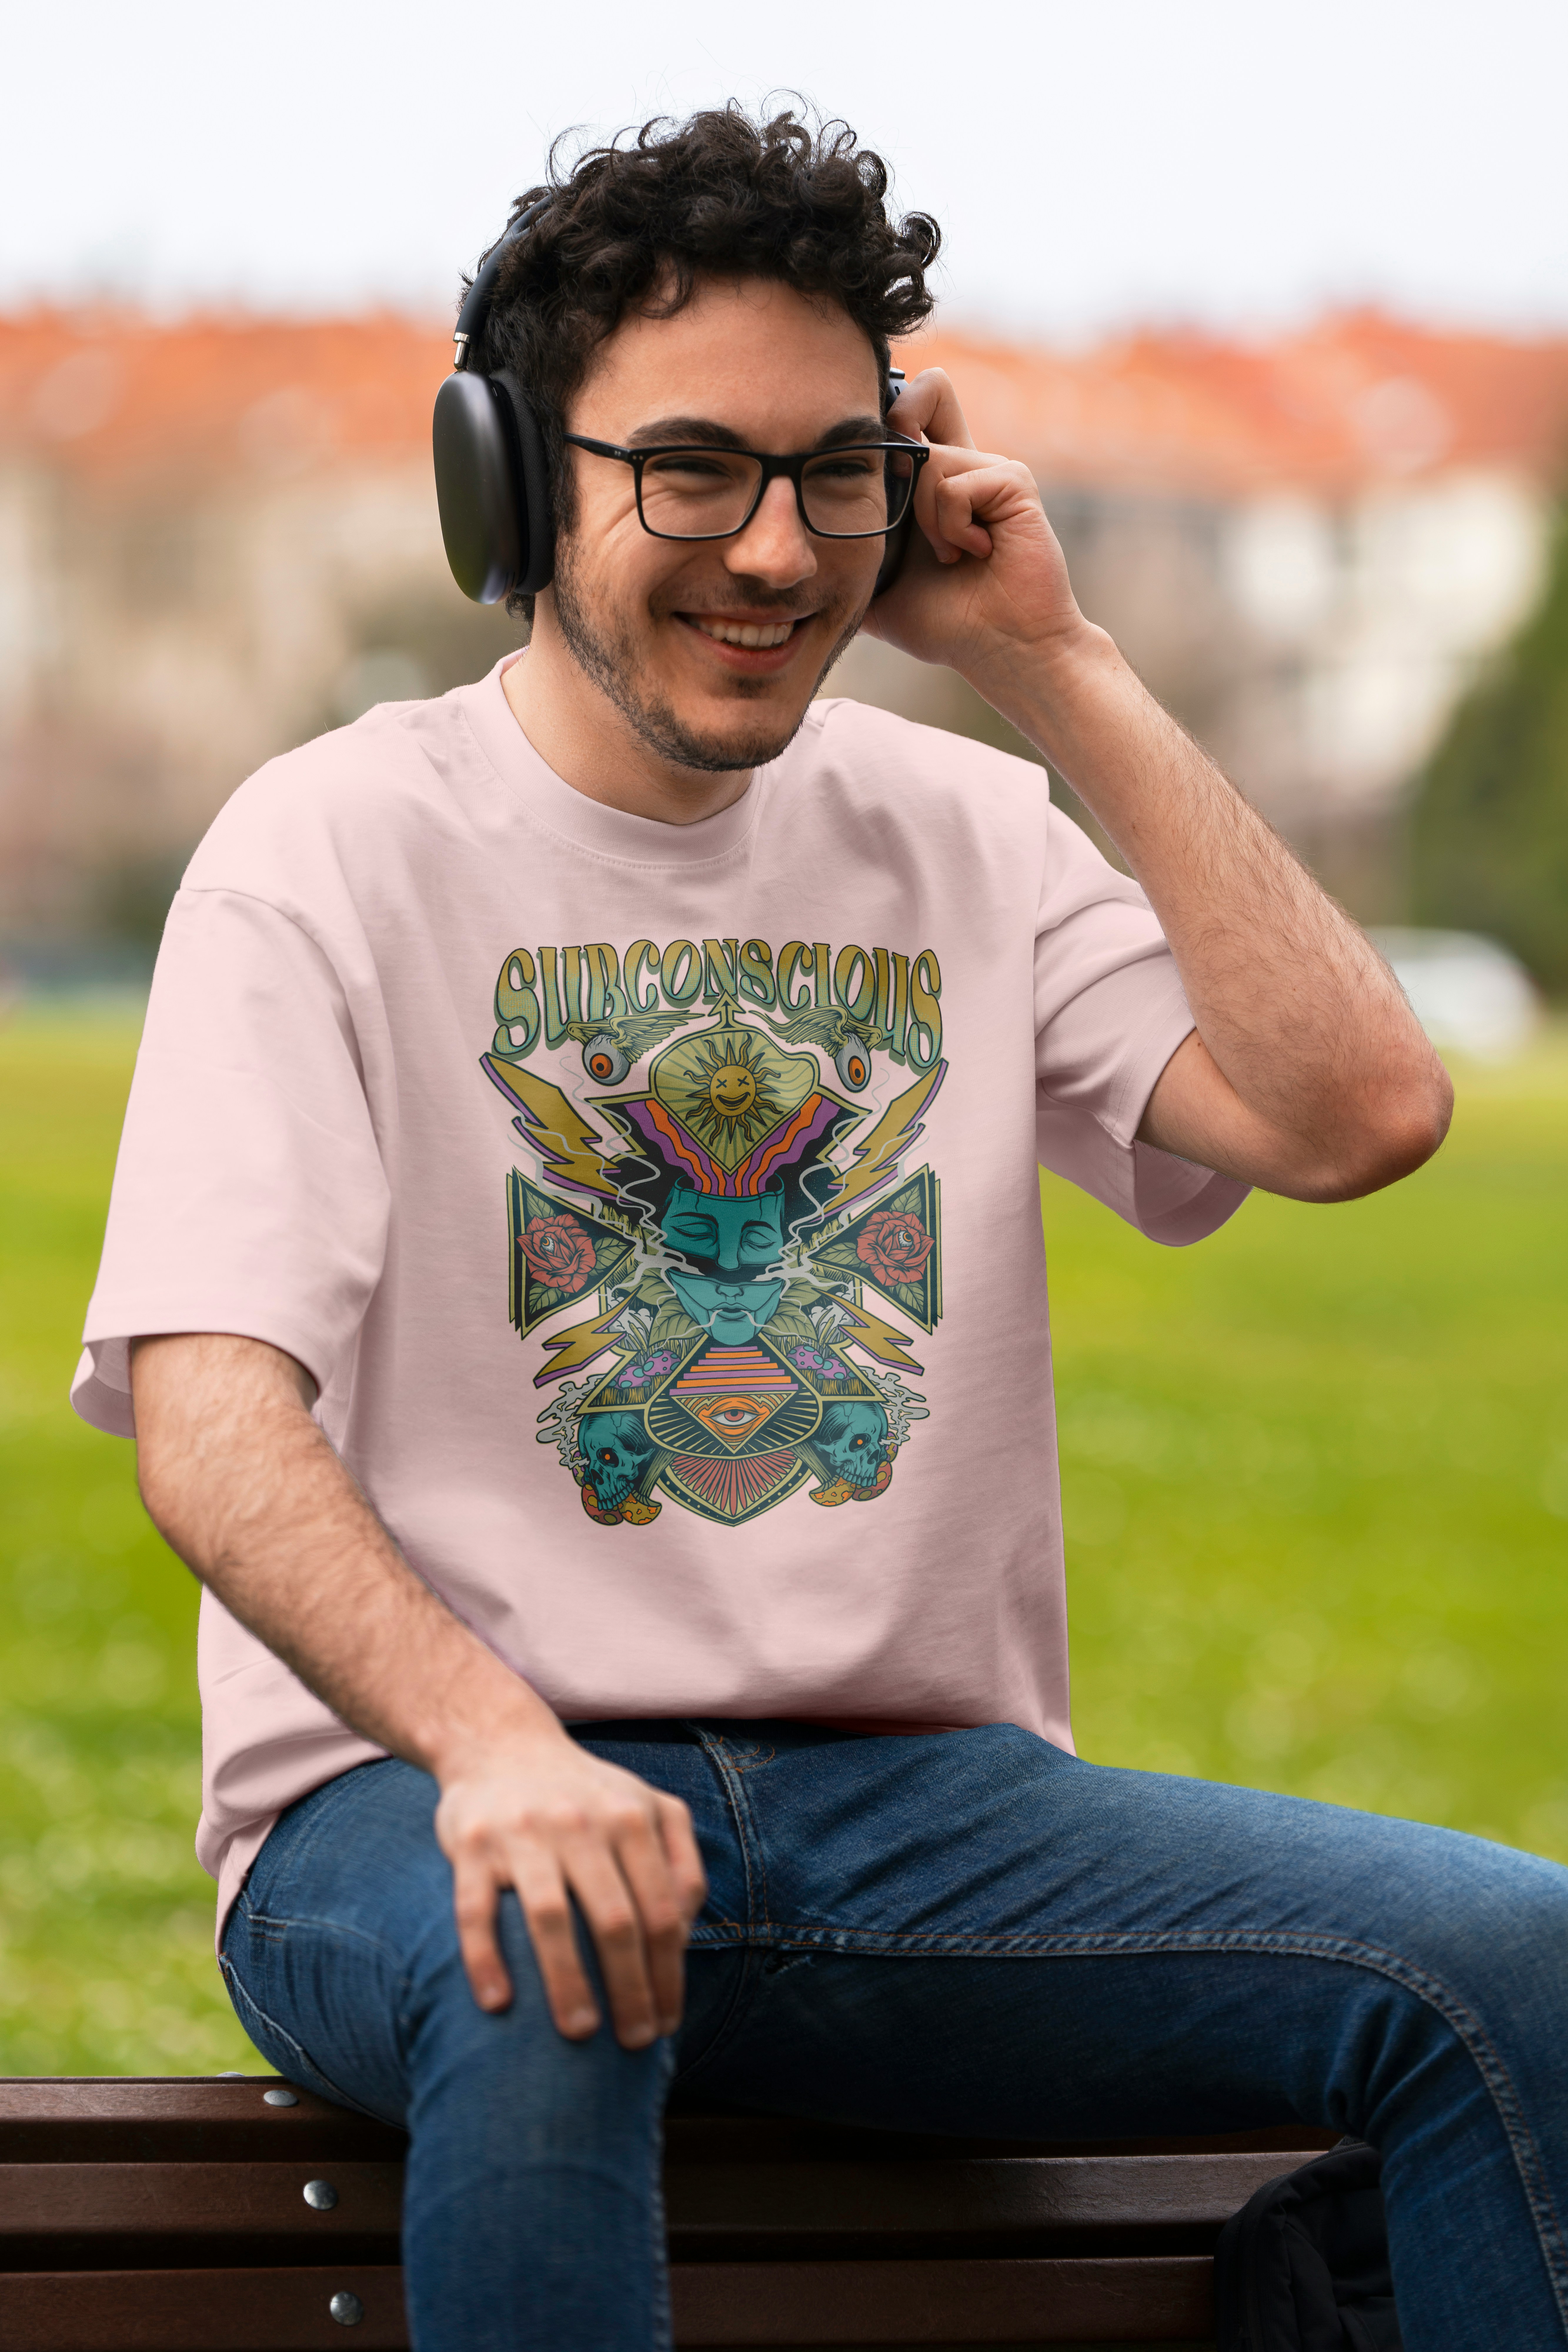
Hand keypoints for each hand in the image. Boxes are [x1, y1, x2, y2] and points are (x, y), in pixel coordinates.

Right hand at [434, 1728, 707, 2045]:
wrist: (501, 1744)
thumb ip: (680, 1860)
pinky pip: (477, 1910)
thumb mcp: (647, 1807)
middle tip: (634, 2044)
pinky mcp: (472, 1844)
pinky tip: (497, 2004)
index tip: (668, 2023)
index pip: (661, 1910)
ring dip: (567, 1983)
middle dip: (630, 1990)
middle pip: (615, 1921)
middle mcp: (580, 1823)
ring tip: (580, 2033)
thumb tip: (686, 1928)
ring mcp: (524, 1833)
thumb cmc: (587, 1793)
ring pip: (550, 1919)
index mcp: (630, 1818)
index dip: (668, 1973)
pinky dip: (485, 1959)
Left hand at [863, 368, 1089, 691]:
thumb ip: (850, 562)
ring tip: (949, 556)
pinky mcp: (1013, 481)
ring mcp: (991, 470)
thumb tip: (802, 557)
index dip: (882, 418)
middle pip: (924, 393)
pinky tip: (974, 552)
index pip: (908, 410)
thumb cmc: (950, 626)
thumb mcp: (879, 594)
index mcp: (936, 483)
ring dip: (925, 517)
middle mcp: (964, 464)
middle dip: (897, 446)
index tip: (864, 462)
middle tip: (905, 508)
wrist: (1005, 651)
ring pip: (930, 459)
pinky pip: (956, 484)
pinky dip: (953, 526)